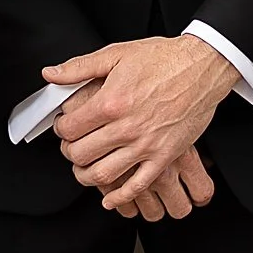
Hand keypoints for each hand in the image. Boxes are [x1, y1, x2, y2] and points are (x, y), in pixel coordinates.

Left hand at [46, 35, 239, 214]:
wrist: (202, 68)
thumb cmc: (162, 58)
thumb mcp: (116, 54)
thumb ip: (79, 67)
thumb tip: (50, 74)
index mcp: (111, 102)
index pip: (70, 128)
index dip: (61, 129)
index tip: (64, 126)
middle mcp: (126, 127)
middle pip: (82, 153)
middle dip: (69, 152)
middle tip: (71, 147)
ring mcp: (146, 145)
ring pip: (104, 174)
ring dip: (86, 176)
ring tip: (84, 168)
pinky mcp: (164, 156)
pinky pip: (137, 185)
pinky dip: (120, 196)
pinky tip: (110, 198)